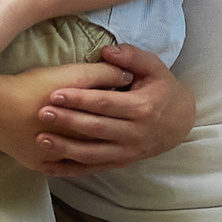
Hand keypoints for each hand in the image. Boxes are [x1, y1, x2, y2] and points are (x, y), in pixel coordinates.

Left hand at [35, 43, 194, 176]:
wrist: (181, 122)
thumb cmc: (163, 90)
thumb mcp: (154, 67)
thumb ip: (131, 56)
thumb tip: (106, 51)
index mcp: (142, 107)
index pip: (105, 103)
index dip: (79, 99)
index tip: (55, 93)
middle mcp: (135, 133)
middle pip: (95, 128)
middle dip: (67, 121)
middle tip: (41, 113)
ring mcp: (128, 152)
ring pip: (92, 153)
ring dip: (65, 147)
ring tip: (40, 139)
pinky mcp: (121, 163)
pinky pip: (93, 168)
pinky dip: (70, 170)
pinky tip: (48, 166)